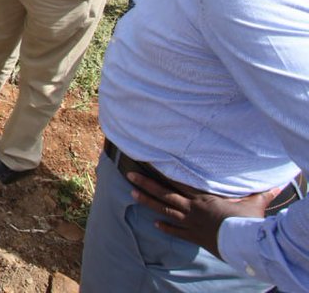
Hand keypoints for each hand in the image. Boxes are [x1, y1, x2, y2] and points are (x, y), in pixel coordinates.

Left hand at [127, 172, 282, 258]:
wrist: (243, 243)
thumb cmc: (246, 221)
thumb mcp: (253, 203)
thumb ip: (260, 193)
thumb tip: (276, 185)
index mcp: (203, 197)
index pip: (179, 181)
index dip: (164, 172)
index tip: (149, 163)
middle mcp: (193, 208)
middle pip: (165, 194)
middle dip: (146, 184)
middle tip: (129, 176)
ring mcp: (191, 223)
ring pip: (165, 210)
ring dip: (148, 203)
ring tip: (132, 195)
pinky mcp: (194, 236)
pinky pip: (177, 232)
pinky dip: (166, 228)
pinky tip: (154, 224)